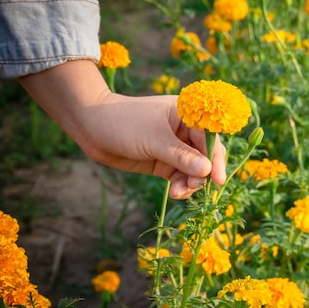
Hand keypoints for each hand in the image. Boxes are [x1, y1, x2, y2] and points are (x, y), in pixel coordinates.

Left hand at [19, 60, 226, 198]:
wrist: (90, 127)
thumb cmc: (124, 123)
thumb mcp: (155, 140)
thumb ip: (182, 157)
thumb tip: (207, 171)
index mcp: (187, 115)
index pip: (209, 137)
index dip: (216, 158)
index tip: (218, 179)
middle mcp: (184, 131)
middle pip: (205, 156)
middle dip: (202, 173)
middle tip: (194, 186)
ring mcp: (173, 148)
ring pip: (193, 170)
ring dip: (190, 183)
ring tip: (179, 192)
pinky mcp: (163, 161)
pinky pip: (180, 176)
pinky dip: (181, 186)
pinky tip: (175, 192)